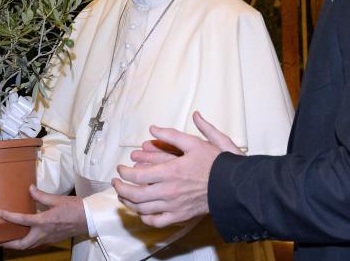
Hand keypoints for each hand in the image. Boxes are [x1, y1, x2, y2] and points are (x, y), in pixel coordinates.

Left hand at [0, 185, 87, 249]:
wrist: (89, 218)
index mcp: (44, 221)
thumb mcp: (57, 199)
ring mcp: (48, 238)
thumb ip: (41, 195)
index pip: (22, 220)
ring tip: (7, 241)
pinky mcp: (52, 239)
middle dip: (8, 243)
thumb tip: (29, 188)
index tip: (0, 213)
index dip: (9, 216)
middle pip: (22, 244)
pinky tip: (24, 237)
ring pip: (28, 246)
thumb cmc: (75, 208)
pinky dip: (27, 243)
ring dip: (16, 245)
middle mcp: (44, 233)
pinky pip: (36, 244)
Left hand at [113, 111, 241, 227]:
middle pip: (135, 194)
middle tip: (115, 183)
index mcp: (170, 171)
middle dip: (120, 188)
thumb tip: (153, 128)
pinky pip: (157, 221)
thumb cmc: (216, 164)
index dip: (123, 173)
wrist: (234, 186)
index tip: (120, 169)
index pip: (136, 176)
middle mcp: (168, 191)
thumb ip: (172, 135)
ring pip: (142, 209)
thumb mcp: (194, 143)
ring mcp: (173, 206)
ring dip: (128, 203)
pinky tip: (141, 212)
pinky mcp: (180, 216)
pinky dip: (145, 218)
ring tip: (123, 196)